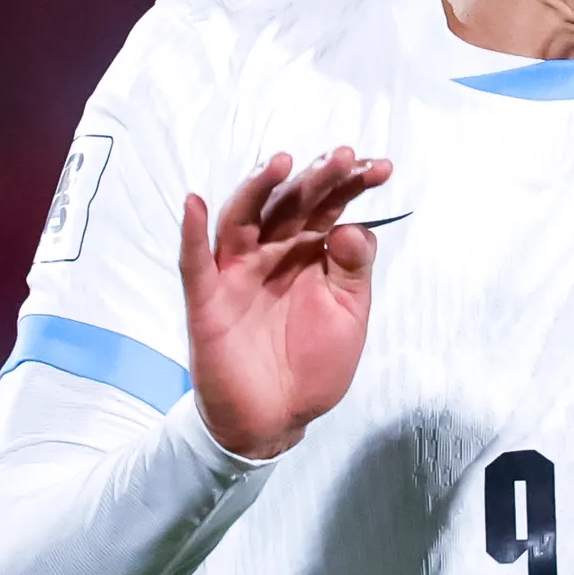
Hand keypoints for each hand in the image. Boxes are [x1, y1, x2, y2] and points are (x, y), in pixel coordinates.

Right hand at [180, 147, 391, 458]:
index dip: (351, 185)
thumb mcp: (348, 316)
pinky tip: (195, 202)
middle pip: (290, 205)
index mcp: (307, 253)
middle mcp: (271, 253)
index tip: (381, 166)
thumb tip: (353, 226)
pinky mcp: (207, 299)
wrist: (278, 418)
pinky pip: (194, 262)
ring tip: (282, 162)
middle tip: (343, 156)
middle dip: (316, 178)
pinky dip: (192, 232)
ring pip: (243, 219)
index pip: (329, 207)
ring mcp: (236, 273)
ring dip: (259, 188)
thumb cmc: (313, 364)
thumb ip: (353, 271)